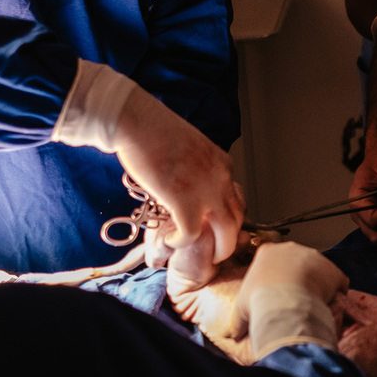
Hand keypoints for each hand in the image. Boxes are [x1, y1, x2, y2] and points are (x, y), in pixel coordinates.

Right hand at [114, 86, 245, 262]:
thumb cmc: (154, 131)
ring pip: (226, 233)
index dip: (228, 219)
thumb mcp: (189, 150)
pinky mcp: (184, 201)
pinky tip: (172, 240)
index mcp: (222, 164)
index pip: (237, 200)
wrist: (138, 122)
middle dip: (228, 241)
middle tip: (213, 252)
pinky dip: (182, 242)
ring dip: (214, 250)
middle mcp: (221, 178)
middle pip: (238, 220)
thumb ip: (195, 171)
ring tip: (198, 255)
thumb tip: (187, 187)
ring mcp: (206, 190)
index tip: (215, 229)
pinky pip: (192, 234)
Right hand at [228, 242, 348, 340]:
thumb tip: (236, 333)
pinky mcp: (333, 270)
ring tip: (309, 304)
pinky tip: (328, 305)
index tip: (273, 287)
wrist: (285, 304)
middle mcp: (292, 249)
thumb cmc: (261, 301)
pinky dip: (335, 291)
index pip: (270, 256)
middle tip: (292, 297)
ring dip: (315, 283)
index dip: (273, 273)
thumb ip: (240, 319)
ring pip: (317, 269)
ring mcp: (314, 256)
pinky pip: (337, 280)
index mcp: (267, 252)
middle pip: (295, 260)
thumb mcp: (241, 311)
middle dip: (295, 276)